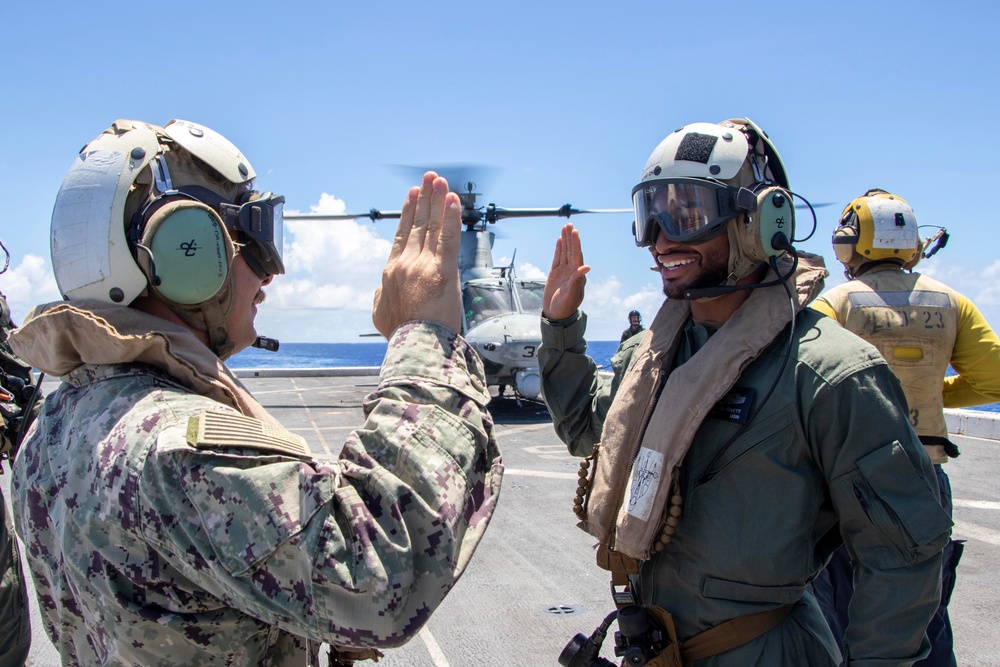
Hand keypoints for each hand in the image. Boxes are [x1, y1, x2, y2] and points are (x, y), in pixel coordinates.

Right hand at [372, 172, 462, 336]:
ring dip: (437, 200)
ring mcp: (423, 264)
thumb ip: (381, 294)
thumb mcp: (379, 311)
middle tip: (429, 178)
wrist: (414, 344)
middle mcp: (406, 262)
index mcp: (392, 270)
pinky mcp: (443, 270)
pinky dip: (451, 217)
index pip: (402, 234)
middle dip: (424, 198)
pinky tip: (452, 200)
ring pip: (432, 226)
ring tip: (440, 181)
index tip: (413, 195)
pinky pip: (449, 238)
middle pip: (418, 224)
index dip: (409, 212)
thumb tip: (382, 287)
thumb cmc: (400, 333)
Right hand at [542, 223, 589, 319]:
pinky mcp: (555, 274)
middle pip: (571, 251)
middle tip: (570, 225)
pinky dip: (559, 249)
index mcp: (577, 275)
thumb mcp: (571, 294)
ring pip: (564, 252)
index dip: (576, 243)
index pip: (577, 255)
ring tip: (565, 228)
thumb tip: (586, 267)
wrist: (556, 314)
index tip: (575, 232)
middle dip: (570, 238)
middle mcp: (572, 271)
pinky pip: (557, 258)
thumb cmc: (565, 307)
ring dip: (565, 240)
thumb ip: (577, 280)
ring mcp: (563, 272)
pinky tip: (560, 241)